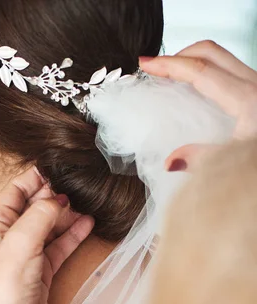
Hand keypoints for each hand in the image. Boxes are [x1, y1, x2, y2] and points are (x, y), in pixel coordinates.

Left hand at [0, 168, 93, 303]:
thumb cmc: (2, 288)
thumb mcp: (20, 243)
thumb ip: (40, 215)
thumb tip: (57, 198)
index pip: (16, 190)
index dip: (36, 177)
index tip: (59, 167)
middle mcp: (11, 235)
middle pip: (36, 206)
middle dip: (56, 196)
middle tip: (79, 186)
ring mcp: (28, 252)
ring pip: (51, 225)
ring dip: (68, 215)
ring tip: (89, 204)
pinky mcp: (42, 269)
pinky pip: (60, 245)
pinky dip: (73, 234)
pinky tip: (88, 223)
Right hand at [139, 41, 256, 171]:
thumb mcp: (237, 162)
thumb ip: (203, 160)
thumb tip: (170, 163)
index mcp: (246, 99)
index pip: (200, 71)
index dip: (169, 66)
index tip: (145, 66)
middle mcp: (254, 84)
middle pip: (210, 52)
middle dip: (179, 55)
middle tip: (155, 68)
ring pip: (220, 59)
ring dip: (193, 62)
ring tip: (170, 77)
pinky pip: (228, 71)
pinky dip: (206, 73)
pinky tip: (194, 91)